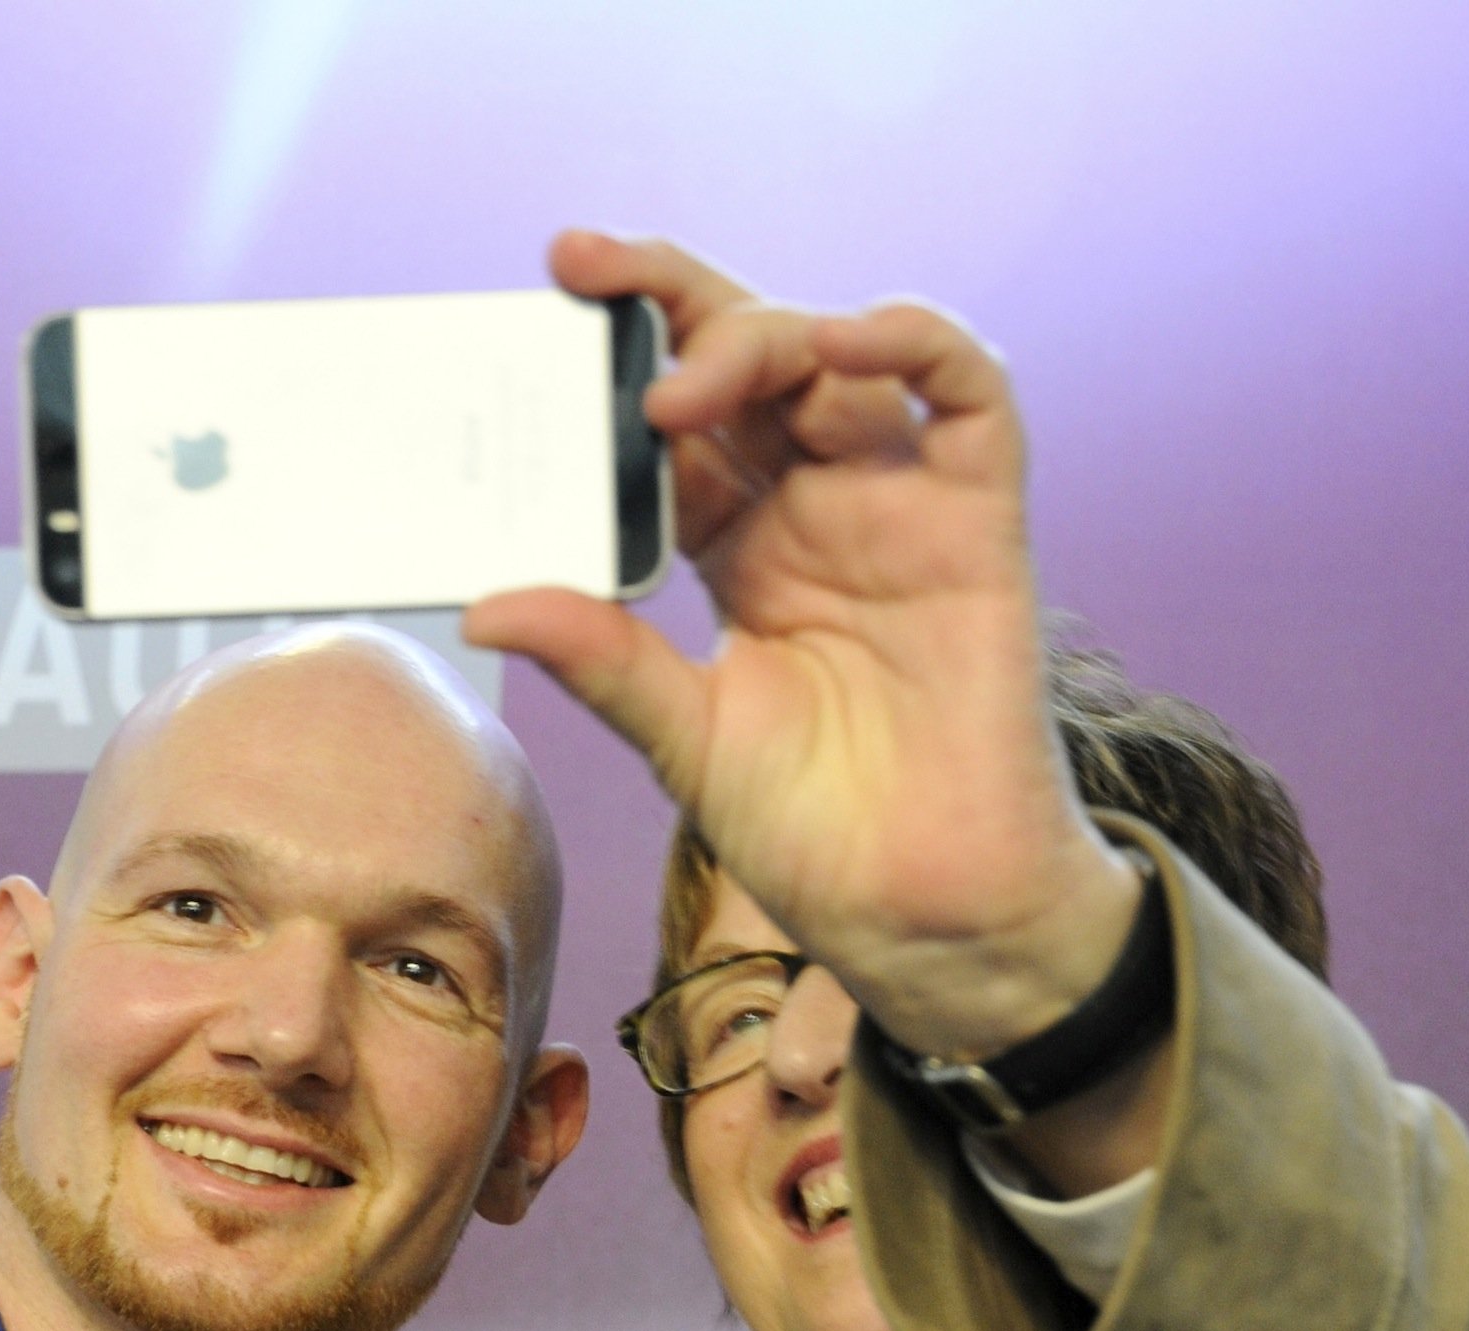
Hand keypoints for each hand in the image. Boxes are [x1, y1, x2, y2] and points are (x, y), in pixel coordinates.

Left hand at [465, 231, 1138, 1065]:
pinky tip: (845, 338)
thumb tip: (489, 602)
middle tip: (588, 275)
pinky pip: (969, 393)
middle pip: (750, 359)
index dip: (619, 352)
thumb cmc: (814, 837)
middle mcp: (819, 508)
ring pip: (838, 359)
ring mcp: (900, 509)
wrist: (923, 917)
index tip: (548, 300)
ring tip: (679, 384)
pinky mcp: (979, 525)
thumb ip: (602, 659)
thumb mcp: (684, 741)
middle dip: (671, 299)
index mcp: (741, 547)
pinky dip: (914, 342)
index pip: (678, 419)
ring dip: (759, 338)